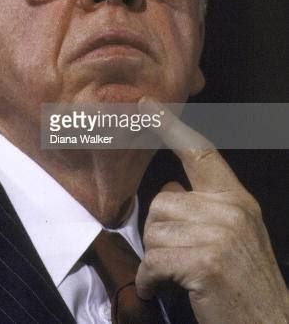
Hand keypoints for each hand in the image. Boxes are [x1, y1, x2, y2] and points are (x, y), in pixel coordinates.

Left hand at [136, 97, 288, 323]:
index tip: (147, 105)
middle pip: (162, 200)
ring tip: (173, 275)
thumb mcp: (236, 234)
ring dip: (155, 258)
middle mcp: (230, 210)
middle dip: (159, 232)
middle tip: (175, 257)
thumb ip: (206, 207)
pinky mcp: (205, 262)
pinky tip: (160, 288)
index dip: (171, 127)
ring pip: (155, 230)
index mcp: (236, 198)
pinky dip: (150, 280)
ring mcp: (219, 235)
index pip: (200, 152)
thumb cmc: (246, 282)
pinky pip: (154, 261)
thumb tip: (170, 187)